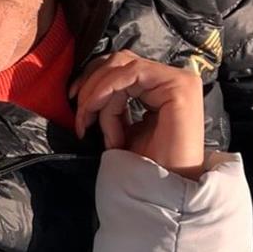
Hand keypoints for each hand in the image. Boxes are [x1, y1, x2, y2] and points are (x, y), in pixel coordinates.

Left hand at [70, 51, 205, 178]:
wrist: (163, 191)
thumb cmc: (141, 166)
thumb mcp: (119, 128)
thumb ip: (110, 104)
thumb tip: (83, 89)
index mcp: (157, 86)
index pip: (118, 66)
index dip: (90, 81)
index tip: (73, 107)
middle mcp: (170, 78)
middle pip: (118, 60)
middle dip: (90, 85)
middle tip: (80, 118)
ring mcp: (178, 79)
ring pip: (121, 66)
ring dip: (97, 96)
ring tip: (91, 126)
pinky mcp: (179, 86)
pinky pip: (131, 74)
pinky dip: (107, 95)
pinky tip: (104, 122)